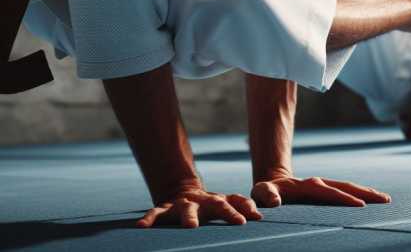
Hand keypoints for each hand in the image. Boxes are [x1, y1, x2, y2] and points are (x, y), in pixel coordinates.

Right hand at [137, 187, 262, 227]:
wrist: (181, 191)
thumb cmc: (209, 204)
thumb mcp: (224, 203)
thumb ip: (240, 207)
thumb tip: (261, 217)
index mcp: (218, 201)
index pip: (234, 203)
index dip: (243, 210)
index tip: (253, 219)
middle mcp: (203, 201)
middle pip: (218, 204)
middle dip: (227, 213)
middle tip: (237, 223)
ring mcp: (184, 204)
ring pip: (187, 210)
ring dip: (190, 217)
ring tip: (191, 227)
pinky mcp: (165, 209)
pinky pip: (155, 213)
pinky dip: (149, 219)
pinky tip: (141, 226)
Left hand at [251, 176, 390, 207]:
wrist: (271, 185)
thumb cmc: (266, 193)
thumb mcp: (261, 193)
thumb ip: (265, 194)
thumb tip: (274, 201)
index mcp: (307, 186)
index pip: (329, 193)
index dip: (344, 199)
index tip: (361, 205)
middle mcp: (319, 184)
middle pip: (345, 187)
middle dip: (365, 193)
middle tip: (384, 199)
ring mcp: (324, 186)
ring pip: (349, 187)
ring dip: (367, 192)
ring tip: (386, 199)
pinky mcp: (327, 191)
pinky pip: (347, 191)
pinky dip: (361, 194)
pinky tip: (373, 200)